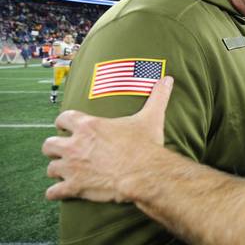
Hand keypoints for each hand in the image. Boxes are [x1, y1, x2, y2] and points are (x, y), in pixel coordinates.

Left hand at [42, 76, 173, 201]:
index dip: (64, 122)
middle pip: (50, 145)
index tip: (68, 126)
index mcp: (89, 126)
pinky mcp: (74, 187)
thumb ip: (158, 97)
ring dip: (57, 170)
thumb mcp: (151, 118)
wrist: (144, 174)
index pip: (63, 118)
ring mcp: (72, 167)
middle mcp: (75, 145)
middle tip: (64, 151)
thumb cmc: (145, 146)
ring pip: (51, 168)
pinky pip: (54, 192)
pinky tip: (62, 192)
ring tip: (64, 172)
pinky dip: (56, 192)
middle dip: (55, 148)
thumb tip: (168, 79)